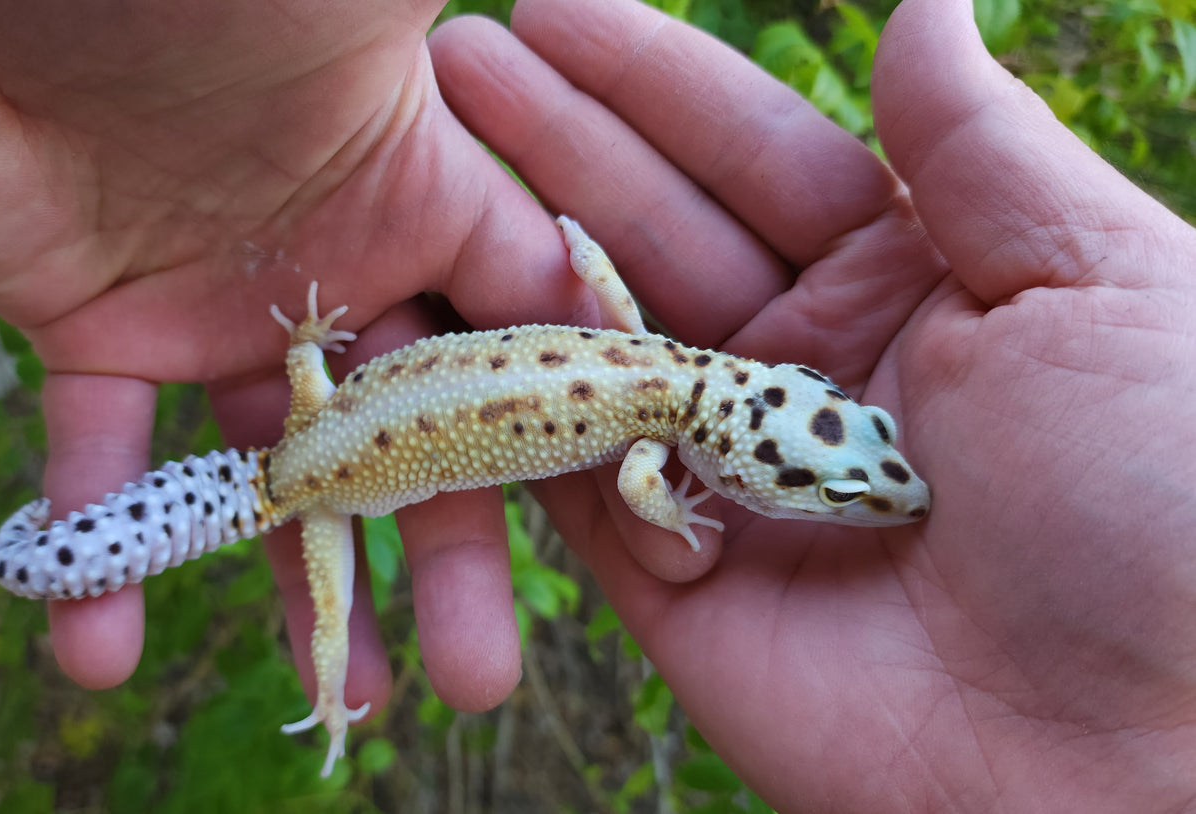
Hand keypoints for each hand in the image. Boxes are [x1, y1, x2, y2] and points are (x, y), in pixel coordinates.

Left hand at [0, 0, 615, 710]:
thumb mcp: (357, 11)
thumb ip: (468, 81)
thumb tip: (578, 125)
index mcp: (414, 197)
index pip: (521, 331)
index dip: (569, 431)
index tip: (619, 534)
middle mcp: (328, 272)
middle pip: (414, 439)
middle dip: (450, 557)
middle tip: (476, 677)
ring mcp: (215, 317)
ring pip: (281, 481)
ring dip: (308, 592)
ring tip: (348, 695)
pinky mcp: (97, 339)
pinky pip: (110, 468)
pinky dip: (104, 552)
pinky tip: (97, 648)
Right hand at [431, 0, 1195, 809]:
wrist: (1142, 763)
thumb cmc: (1168, 506)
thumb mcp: (1102, 285)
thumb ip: (979, 154)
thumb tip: (924, 5)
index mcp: (915, 279)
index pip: (755, 153)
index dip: (650, 81)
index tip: (552, 10)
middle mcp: (807, 366)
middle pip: (653, 233)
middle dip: (551, 146)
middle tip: (451, 66)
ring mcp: (731, 472)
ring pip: (594, 347)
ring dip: (507, 263)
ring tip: (420, 176)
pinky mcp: (676, 577)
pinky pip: (573, 482)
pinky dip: (520, 415)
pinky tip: (450, 325)